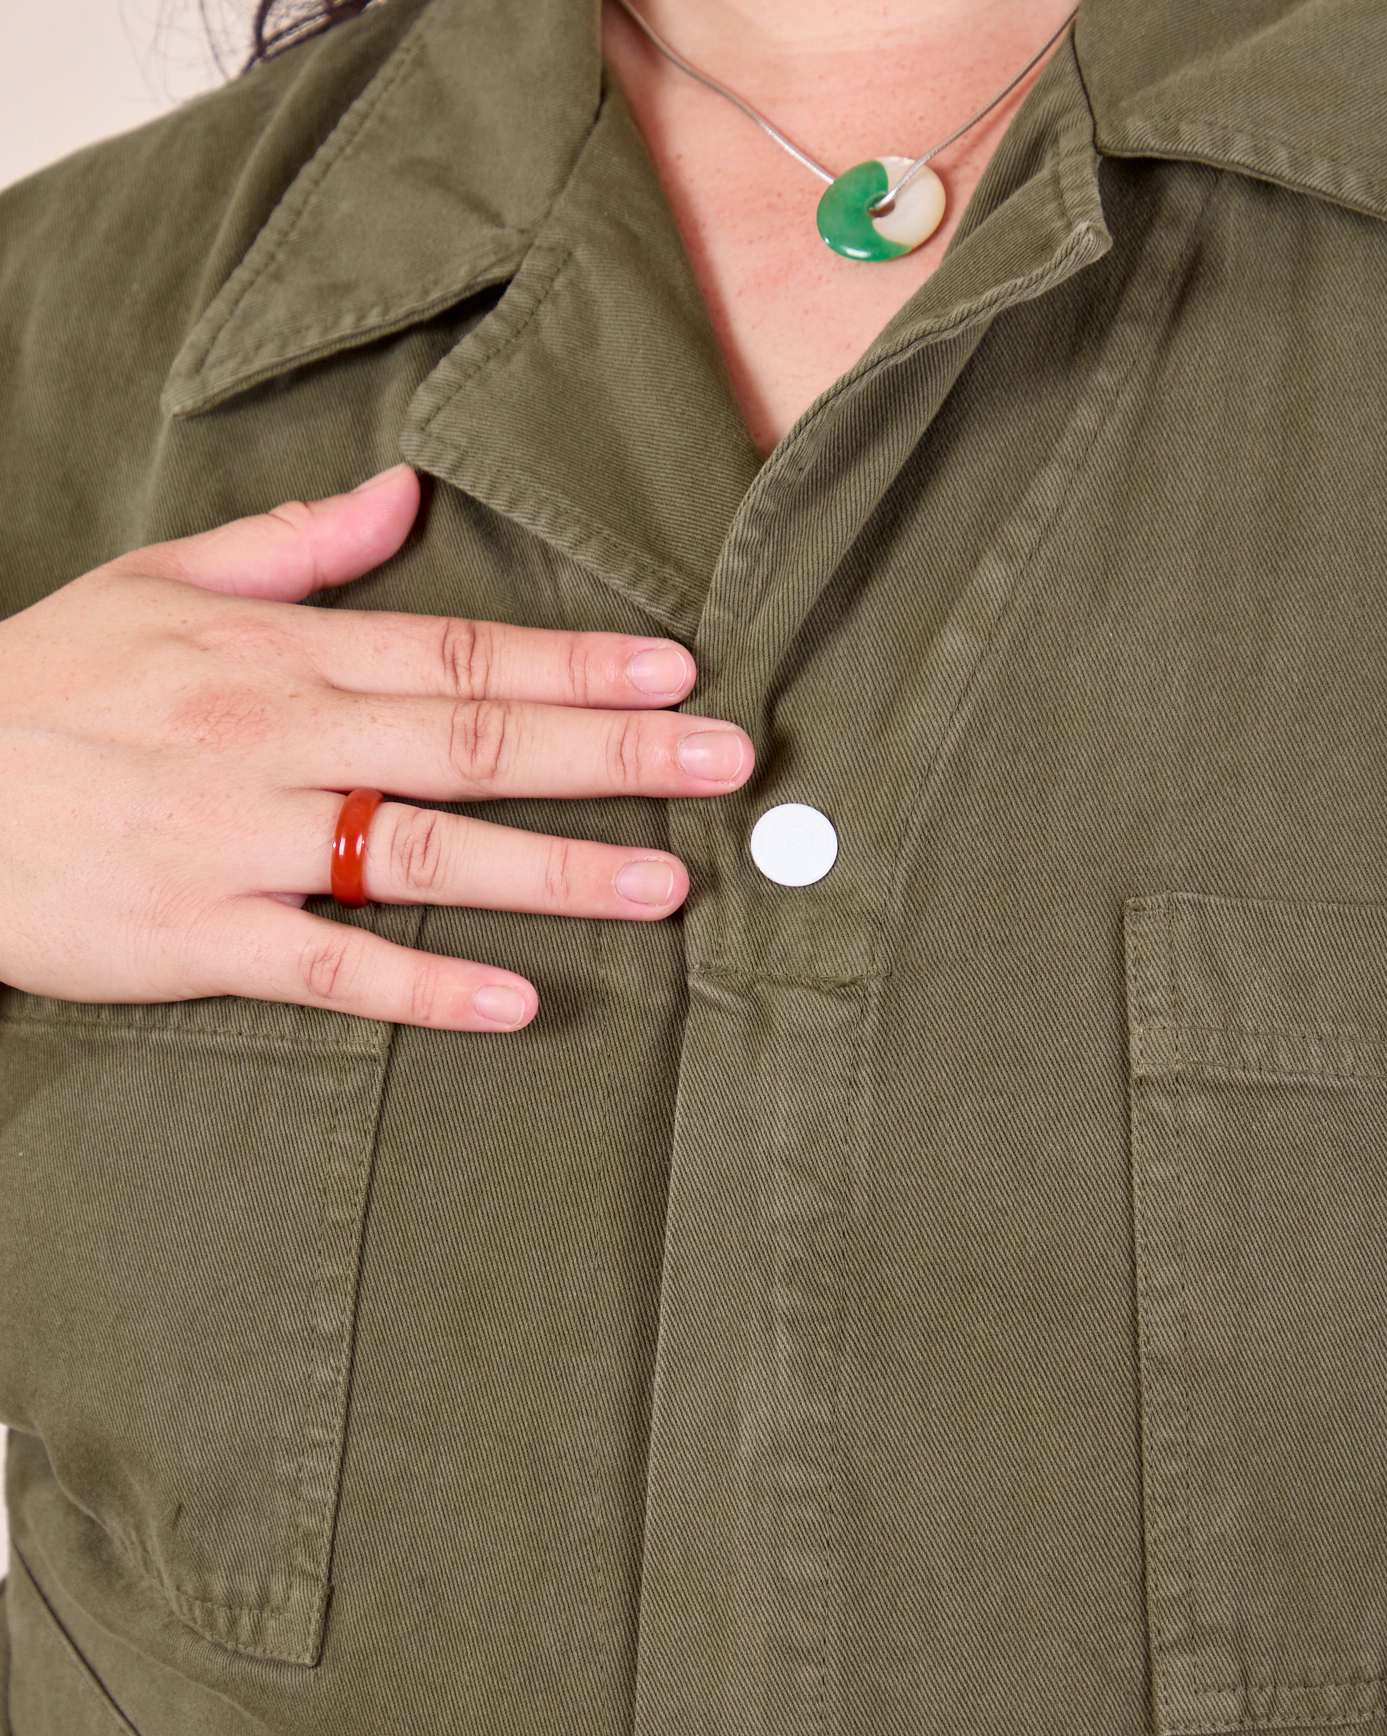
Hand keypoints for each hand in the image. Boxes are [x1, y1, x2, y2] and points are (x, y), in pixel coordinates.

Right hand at [0, 466, 752, 1029]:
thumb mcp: (155, 581)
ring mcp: (237, 841)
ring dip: (553, 870)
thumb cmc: (39, 685)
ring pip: (421, 852)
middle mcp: (274, 739)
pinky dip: (422, 988)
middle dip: (611, 751)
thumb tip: (404, 493)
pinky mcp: (194, 938)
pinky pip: (326, 969)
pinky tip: (515, 1002)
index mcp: (274, 653)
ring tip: (666, 886)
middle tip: (729, 766)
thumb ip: (292, 542)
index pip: (454, 651)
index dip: (574, 661)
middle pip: (470, 739)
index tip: (678, 671)